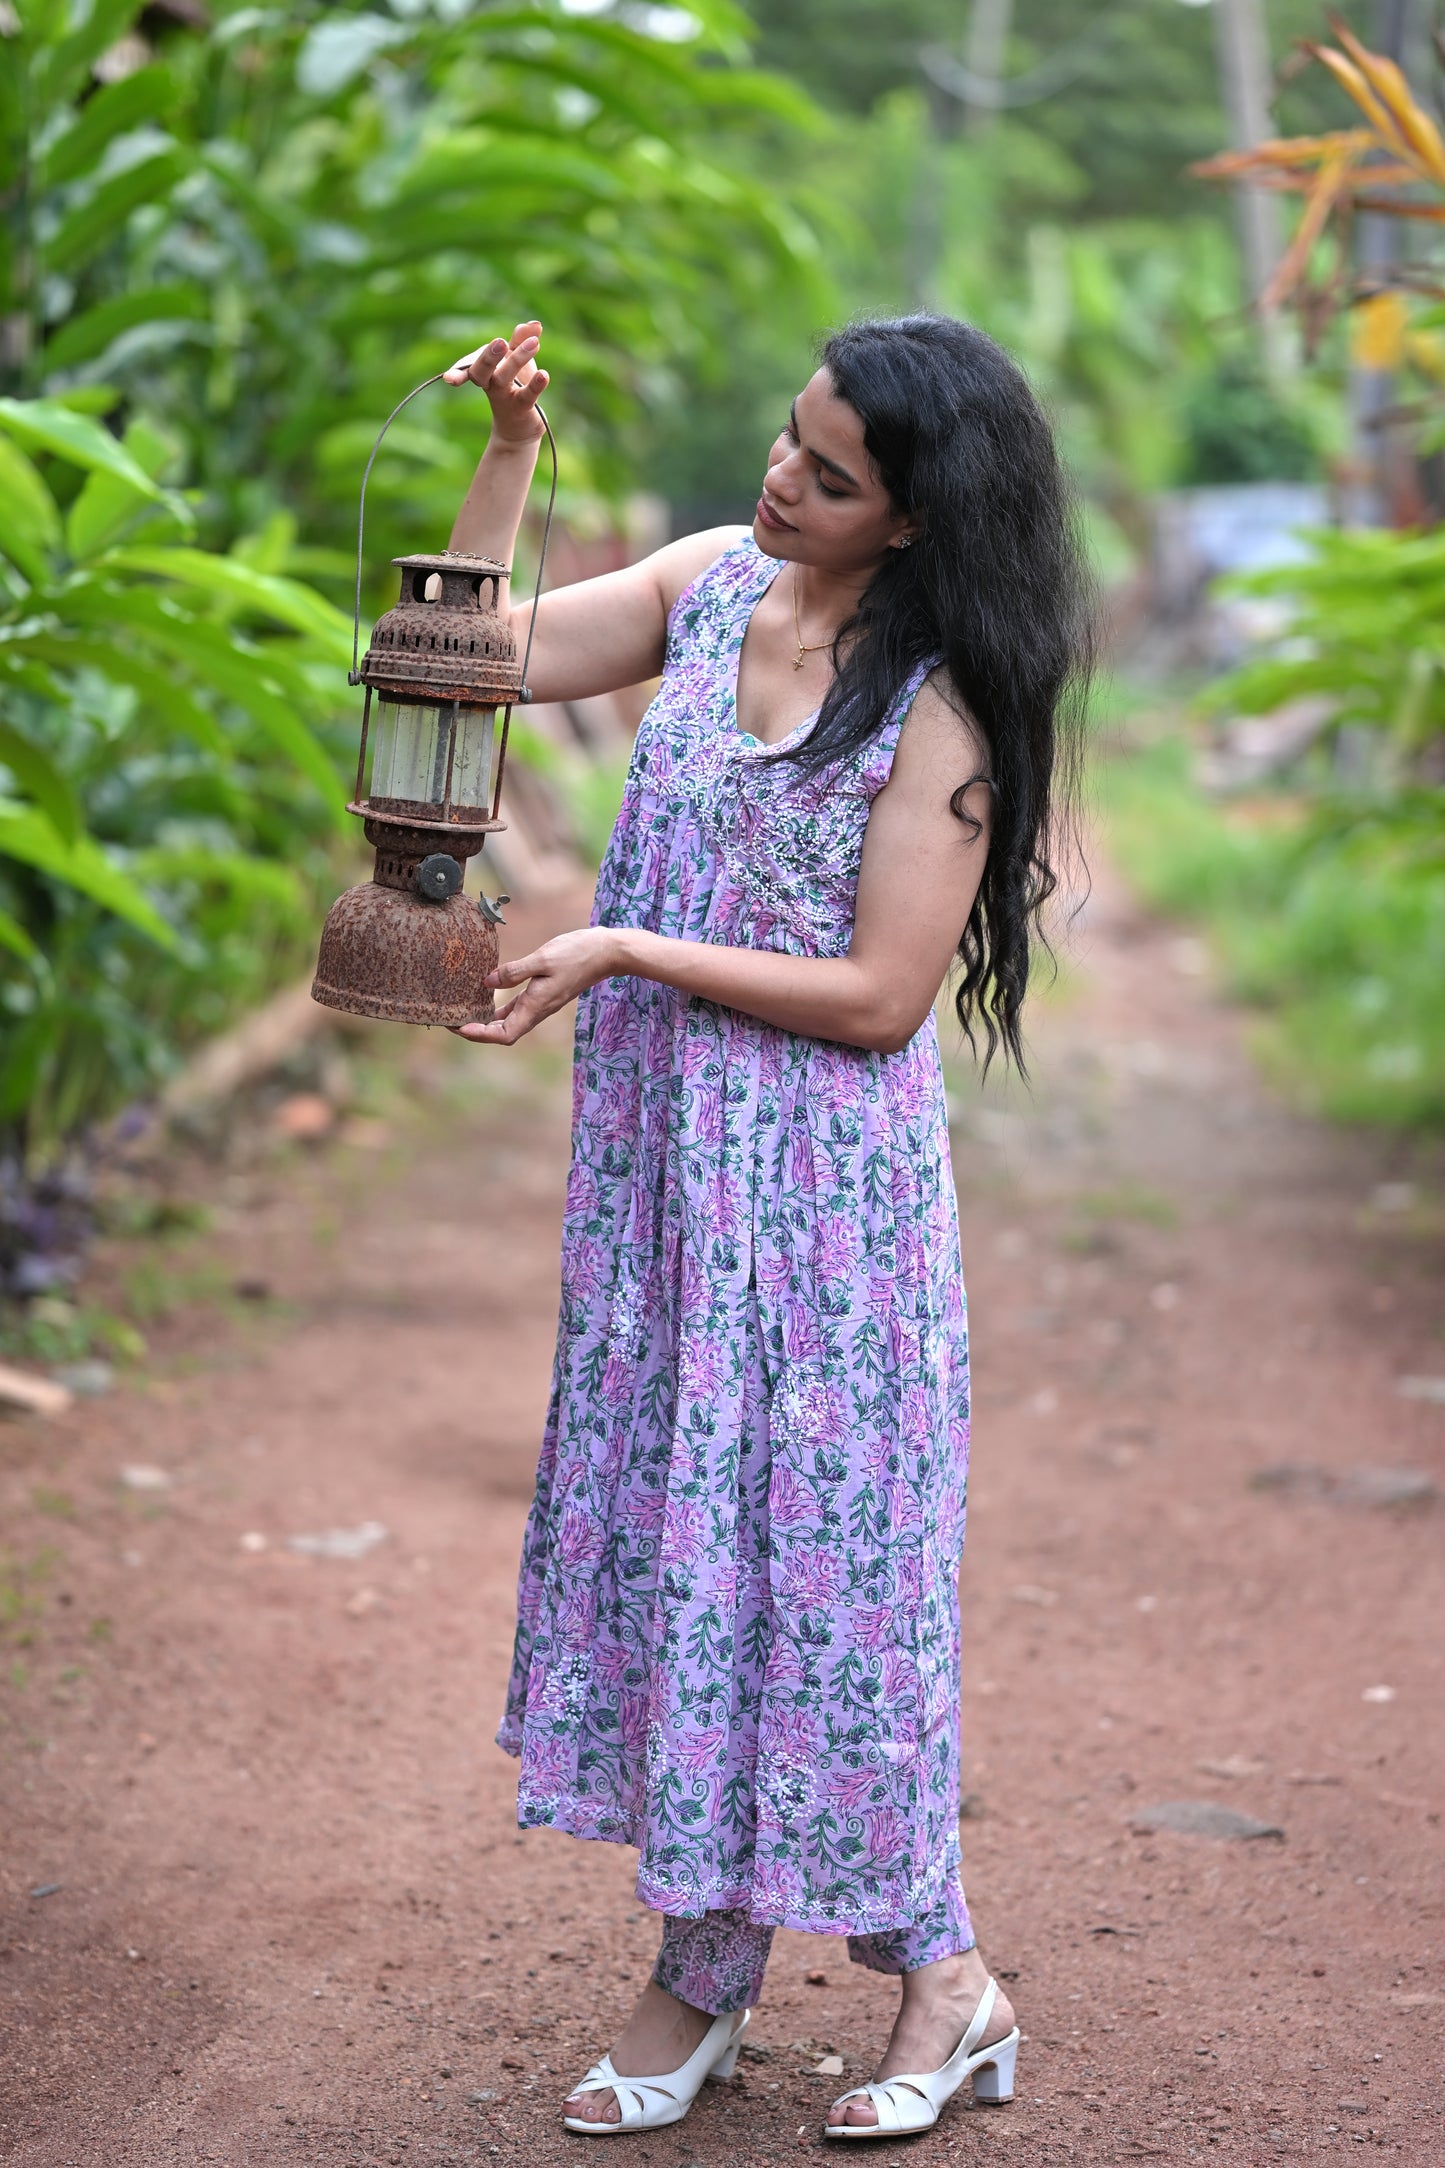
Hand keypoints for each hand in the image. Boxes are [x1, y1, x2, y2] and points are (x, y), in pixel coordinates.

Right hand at [442, 318, 548, 444]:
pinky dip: (536, 384)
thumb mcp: (515, 362)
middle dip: (488, 357)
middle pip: (480, 371)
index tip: (448, 379)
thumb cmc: (513, 388)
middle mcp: (489, 384)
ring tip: (534, 343)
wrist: (520, 428)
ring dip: (518, 359)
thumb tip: (535, 324)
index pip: (467, 367)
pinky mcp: (521, 408)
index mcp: (483, 371)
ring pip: (504, 378)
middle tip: (500, 342)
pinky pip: (527, 396)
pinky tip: (544, 374)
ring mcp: (504, 397)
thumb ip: (521, 341)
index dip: (457, 372)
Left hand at [449, 926, 618, 1044]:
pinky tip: (485, 996)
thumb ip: (514, 971)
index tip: (460, 1028)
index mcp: (536, 1006)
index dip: (480, 1036)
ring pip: (508, 1021)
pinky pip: (516, 1007)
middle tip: (451, 1022)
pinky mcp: (542, 993)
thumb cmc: (577, 953)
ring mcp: (540, 1003)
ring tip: (462, 1012)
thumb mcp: (543, 959)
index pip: (504, 1034)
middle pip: (502, 1033)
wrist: (606, 951)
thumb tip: (486, 982)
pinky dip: (498, 1007)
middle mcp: (537, 1010)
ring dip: (485, 1021)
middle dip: (477, 1031)